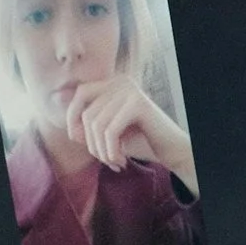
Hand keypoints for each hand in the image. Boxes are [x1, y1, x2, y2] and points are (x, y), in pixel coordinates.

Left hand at [61, 77, 195, 194]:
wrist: (173, 150)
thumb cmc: (141, 141)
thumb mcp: (110, 133)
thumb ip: (89, 127)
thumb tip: (71, 130)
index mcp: (112, 83)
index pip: (80, 94)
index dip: (73, 118)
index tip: (82, 142)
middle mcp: (121, 81)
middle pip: (87, 112)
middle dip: (90, 142)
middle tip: (105, 159)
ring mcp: (130, 91)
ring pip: (96, 124)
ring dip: (102, 150)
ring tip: (114, 162)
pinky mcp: (138, 104)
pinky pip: (110, 130)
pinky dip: (110, 151)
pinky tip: (120, 161)